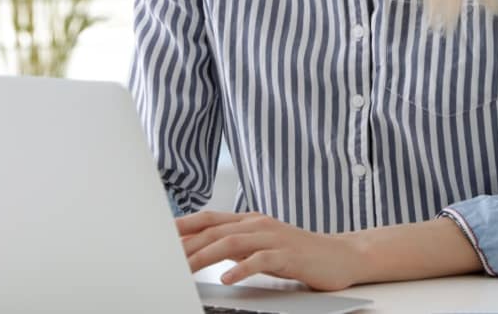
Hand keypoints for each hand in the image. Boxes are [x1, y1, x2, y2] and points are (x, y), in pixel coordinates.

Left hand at [176, 210, 361, 290]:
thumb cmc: (296, 253)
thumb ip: (235, 246)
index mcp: (249, 220)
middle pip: (215, 230)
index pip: (209, 218)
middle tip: (164, 257)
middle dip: (187, 244)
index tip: (158, 235)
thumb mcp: (260, 247)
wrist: (339, 256)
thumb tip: (203, 250)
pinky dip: (241, 268)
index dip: (183, 225)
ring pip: (232, 242)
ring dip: (206, 255)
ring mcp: (273, 236)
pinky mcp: (288, 254)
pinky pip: (261, 259)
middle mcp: (258, 223)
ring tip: (185, 269)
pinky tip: (227, 278)